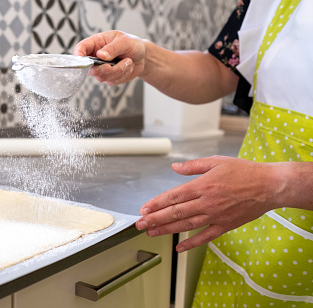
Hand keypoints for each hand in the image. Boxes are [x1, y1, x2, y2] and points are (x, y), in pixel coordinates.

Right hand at [73, 31, 146, 84]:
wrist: (143, 57)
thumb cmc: (132, 44)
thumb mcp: (124, 41)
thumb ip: (112, 48)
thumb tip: (100, 55)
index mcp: (97, 43)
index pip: (81, 48)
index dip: (78, 54)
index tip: (82, 59)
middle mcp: (96, 57)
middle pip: (89, 68)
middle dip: (101, 69)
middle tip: (110, 66)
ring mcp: (101, 69)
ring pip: (102, 76)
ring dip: (117, 70)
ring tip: (128, 61)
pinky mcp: (109, 77)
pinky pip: (112, 81)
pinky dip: (122, 75)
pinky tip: (128, 67)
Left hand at [136, 156, 282, 252]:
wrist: (269, 186)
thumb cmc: (243, 171)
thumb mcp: (216, 161)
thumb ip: (193, 166)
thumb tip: (174, 167)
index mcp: (202, 186)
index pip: (173, 197)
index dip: (156, 204)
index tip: (144, 209)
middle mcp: (206, 202)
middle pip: (175, 213)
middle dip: (155, 219)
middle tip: (140, 224)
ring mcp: (215, 216)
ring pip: (186, 225)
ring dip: (166, 230)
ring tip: (151, 233)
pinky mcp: (225, 225)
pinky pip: (205, 237)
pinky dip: (191, 243)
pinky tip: (179, 247)